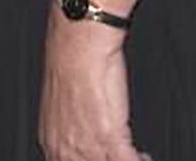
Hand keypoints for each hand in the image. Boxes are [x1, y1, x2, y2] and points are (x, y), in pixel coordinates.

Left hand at [39, 17, 146, 160]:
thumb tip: (82, 136)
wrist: (79, 45)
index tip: (103, 158)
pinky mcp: (109, 138)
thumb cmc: (72, 65)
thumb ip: (70, 129)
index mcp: (51, 143)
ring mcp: (87, 148)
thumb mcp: (63, 105)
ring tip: (136, 157)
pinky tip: (143, 157)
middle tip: (121, 156)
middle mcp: (65, 151)